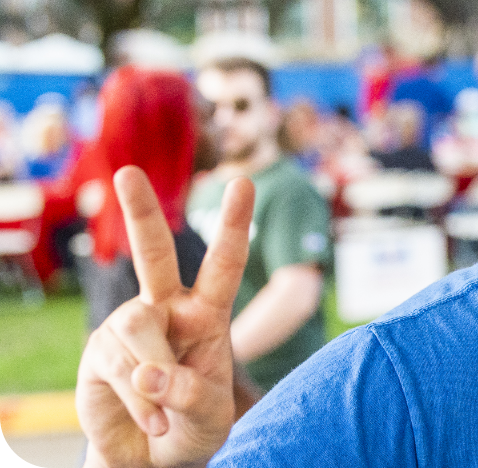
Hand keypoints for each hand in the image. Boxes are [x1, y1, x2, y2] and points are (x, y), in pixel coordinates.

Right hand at [77, 166, 254, 467]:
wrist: (156, 457)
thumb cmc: (194, 424)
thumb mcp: (209, 411)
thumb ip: (189, 391)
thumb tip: (149, 375)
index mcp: (207, 313)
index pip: (224, 265)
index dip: (233, 224)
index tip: (242, 183)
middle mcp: (166, 310)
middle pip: (154, 254)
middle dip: (140, 213)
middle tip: (127, 174)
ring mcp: (129, 329)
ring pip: (138, 325)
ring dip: (156, 373)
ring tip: (165, 409)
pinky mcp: (100, 355)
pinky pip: (120, 367)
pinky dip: (141, 402)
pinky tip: (152, 420)